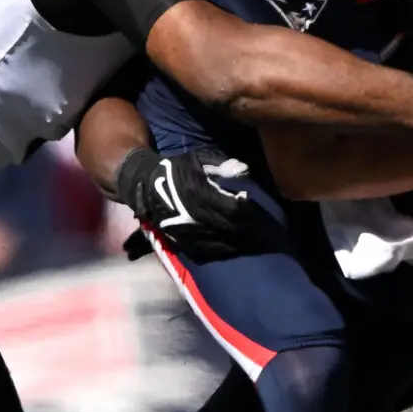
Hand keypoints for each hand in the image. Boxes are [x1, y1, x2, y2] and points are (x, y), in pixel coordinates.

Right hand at [115, 148, 262, 261]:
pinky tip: (236, 249)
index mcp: (199, 193)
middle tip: (265, 231)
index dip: (250, 213)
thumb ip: (222, 165)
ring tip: (255, 242)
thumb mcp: (198, 159)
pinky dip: (225, 251)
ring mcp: (188, 232)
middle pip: (231, 228)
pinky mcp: (183, 243)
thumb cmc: (177, 170)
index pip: (234, 209)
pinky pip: (208, 252)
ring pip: (222, 243)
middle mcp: (195, 216)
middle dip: (250, 231)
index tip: (259, 211)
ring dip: (241, 244)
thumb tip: (245, 170)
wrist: (147, 188)